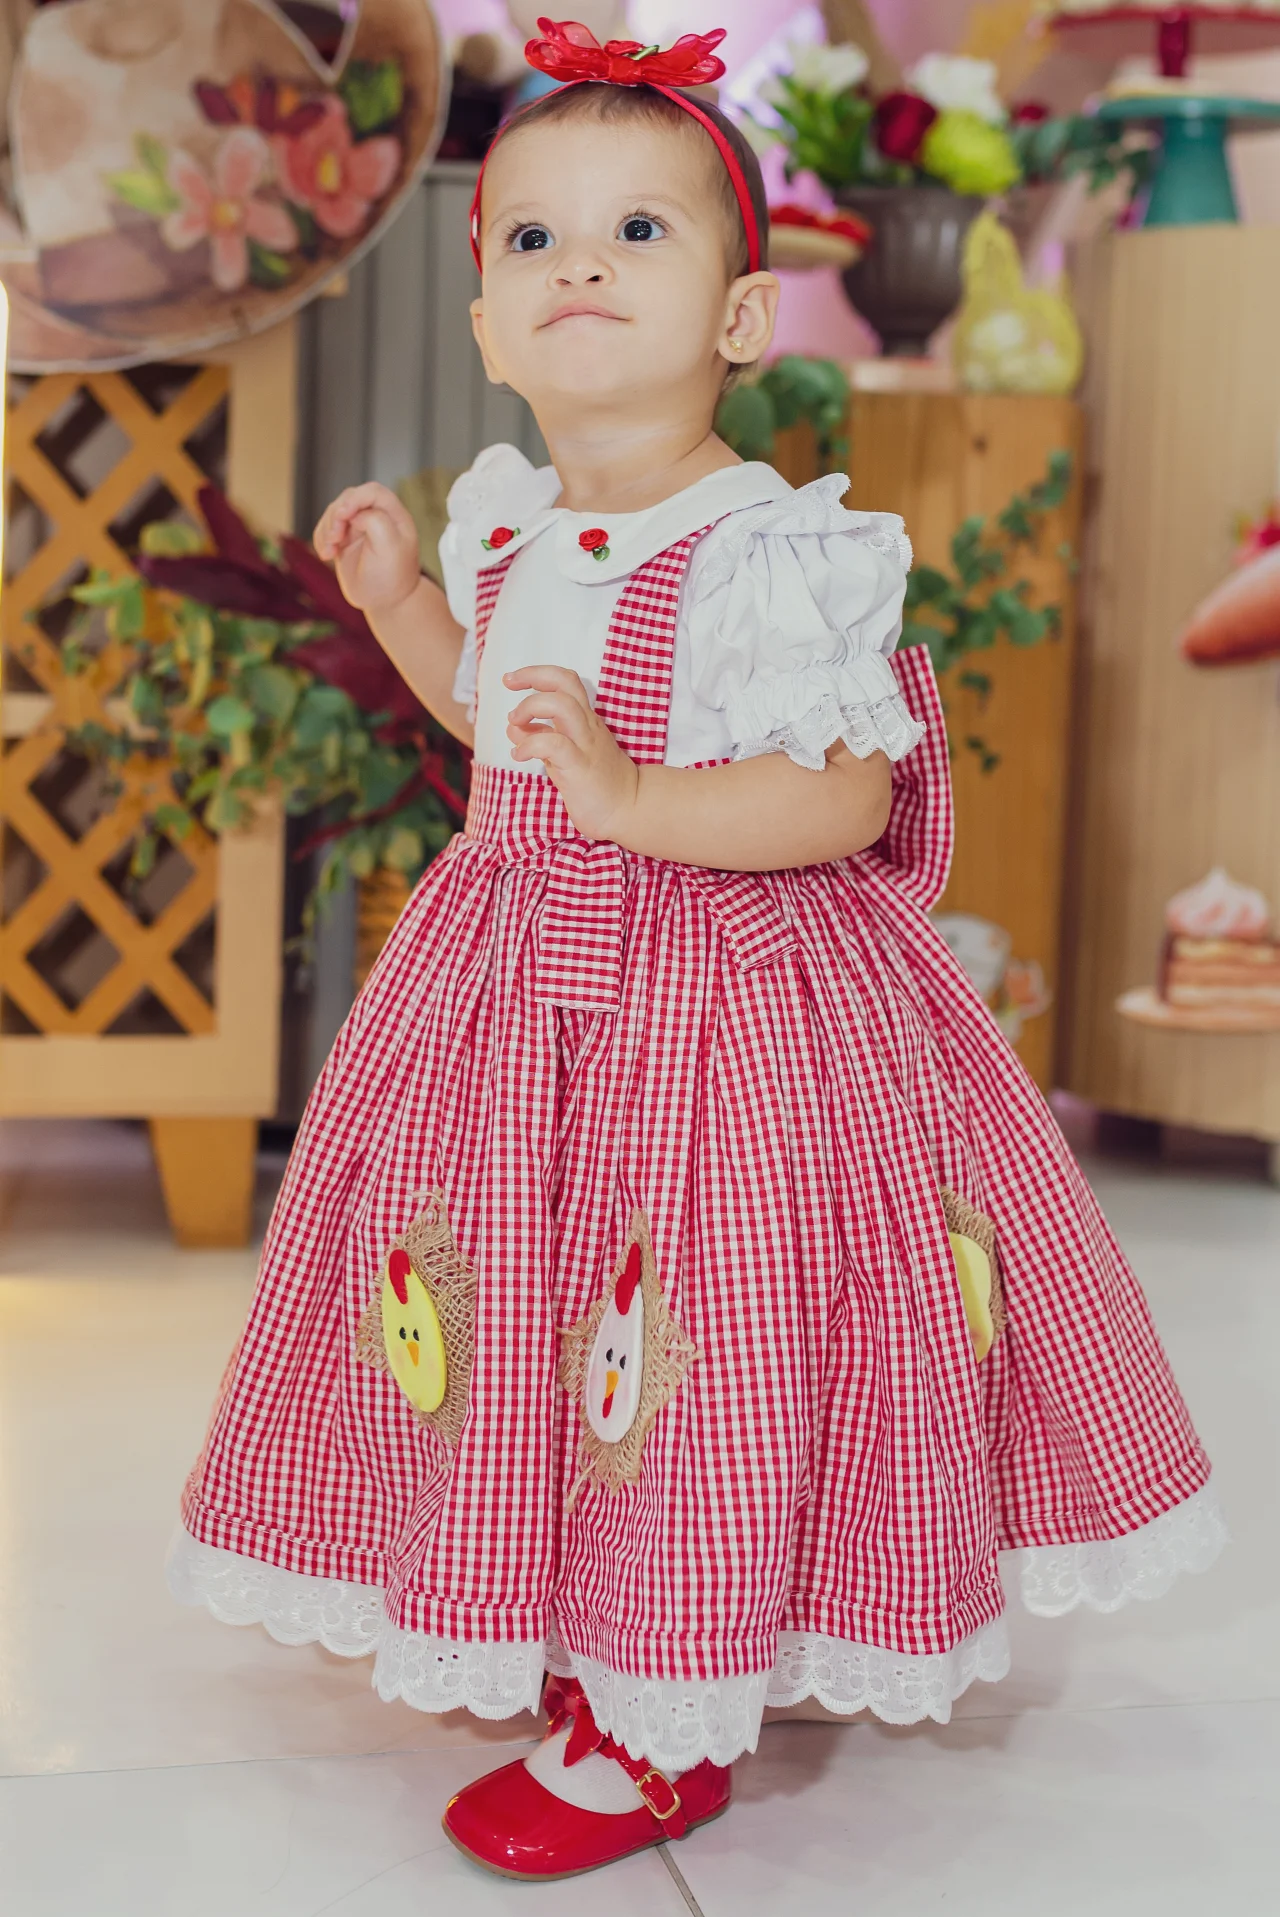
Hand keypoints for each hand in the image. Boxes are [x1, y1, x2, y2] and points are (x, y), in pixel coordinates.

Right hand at [313, 482, 421, 617]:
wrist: (384, 602)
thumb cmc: (392, 577)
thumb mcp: (390, 549)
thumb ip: (376, 522)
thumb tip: (355, 514)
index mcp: (394, 515)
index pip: (372, 491)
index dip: (355, 499)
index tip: (343, 516)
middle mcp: (376, 516)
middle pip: (349, 498)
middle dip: (337, 517)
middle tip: (335, 540)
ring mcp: (358, 526)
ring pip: (334, 512)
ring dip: (327, 530)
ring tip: (330, 552)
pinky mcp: (344, 538)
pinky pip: (325, 528)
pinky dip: (321, 539)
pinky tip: (327, 555)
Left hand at [505, 666, 639, 842]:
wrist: (629, 810)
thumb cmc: (596, 784)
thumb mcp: (564, 754)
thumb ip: (541, 737)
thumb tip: (513, 726)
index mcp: (585, 719)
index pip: (565, 680)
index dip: (536, 673)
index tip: (512, 680)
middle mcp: (587, 725)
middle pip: (564, 682)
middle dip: (532, 676)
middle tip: (509, 684)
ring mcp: (585, 744)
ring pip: (561, 705)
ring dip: (530, 707)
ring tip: (515, 722)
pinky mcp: (580, 767)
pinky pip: (553, 744)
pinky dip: (528, 745)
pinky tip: (519, 755)